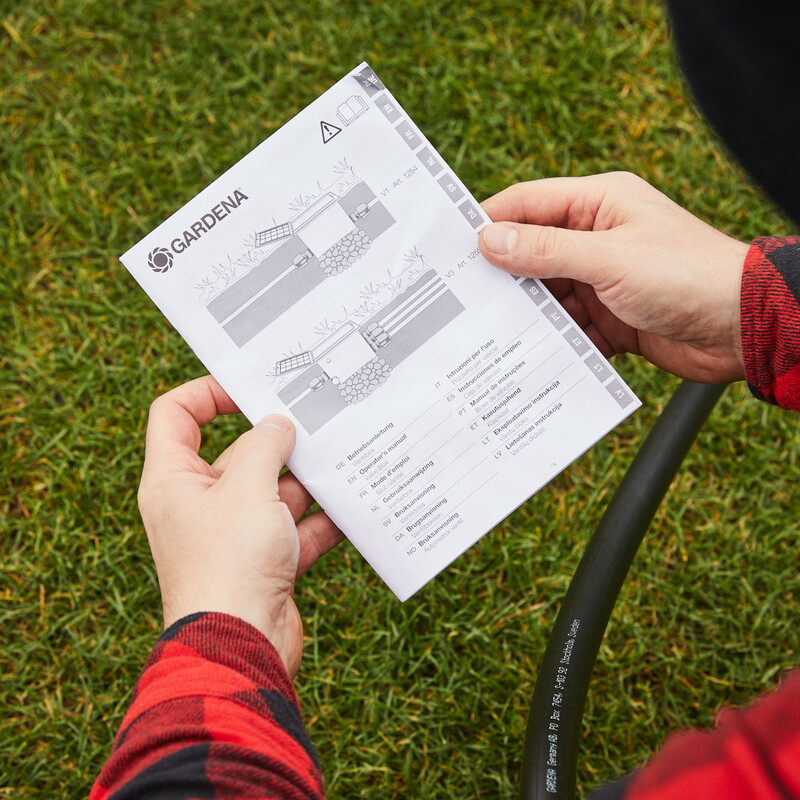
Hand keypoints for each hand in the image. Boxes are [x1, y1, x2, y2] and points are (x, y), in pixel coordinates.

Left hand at [137, 375, 342, 676]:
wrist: (241, 649)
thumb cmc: (229, 565)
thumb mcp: (247, 488)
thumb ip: (264, 447)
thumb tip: (278, 426)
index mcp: (175, 480)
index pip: (176, 416)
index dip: (207, 392)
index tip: (250, 388)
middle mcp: (200, 504)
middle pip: (237, 453)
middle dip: (277, 441)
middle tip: (316, 420)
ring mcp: (233, 535)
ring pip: (273, 492)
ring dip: (306, 482)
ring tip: (343, 457)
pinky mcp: (264, 562)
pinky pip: (295, 530)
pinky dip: (321, 521)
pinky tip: (353, 506)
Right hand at [478, 172, 749, 382]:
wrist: (744, 327)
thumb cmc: (687, 275)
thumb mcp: (609, 258)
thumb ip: (546, 250)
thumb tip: (490, 240)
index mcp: (598, 204)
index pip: (529, 204)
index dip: (490, 223)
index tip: (451, 248)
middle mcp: (597, 238)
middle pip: (532, 254)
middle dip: (504, 277)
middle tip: (463, 298)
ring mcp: (603, 280)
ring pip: (548, 296)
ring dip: (528, 315)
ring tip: (492, 332)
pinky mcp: (611, 318)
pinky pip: (569, 328)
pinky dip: (554, 341)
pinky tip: (532, 356)